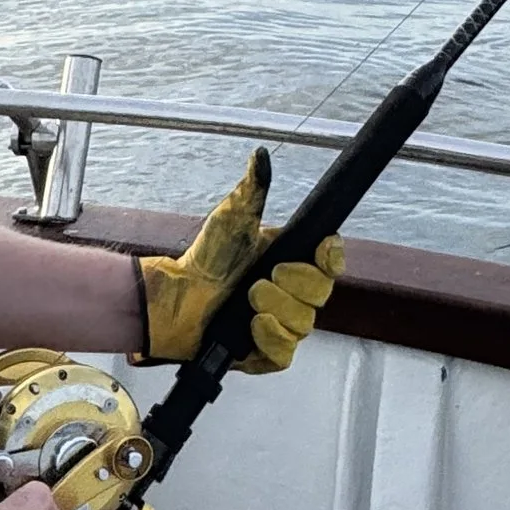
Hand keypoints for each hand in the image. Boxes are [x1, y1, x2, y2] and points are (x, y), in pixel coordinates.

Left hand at [135, 148, 346, 370]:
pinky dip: (271, 338)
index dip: (332, 257)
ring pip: (304, 323)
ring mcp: (282, 325)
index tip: (322, 250)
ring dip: (277, 309)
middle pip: (321, 294)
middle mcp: (293, 295)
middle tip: (263, 277)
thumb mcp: (231, 219)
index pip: (331, 260)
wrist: (177, 296)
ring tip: (248, 300)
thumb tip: (260, 156)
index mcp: (293, 261)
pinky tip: (253, 326)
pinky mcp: (267, 353)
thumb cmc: (206, 259)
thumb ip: (252, 188)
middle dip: (294, 284)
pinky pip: (286, 352)